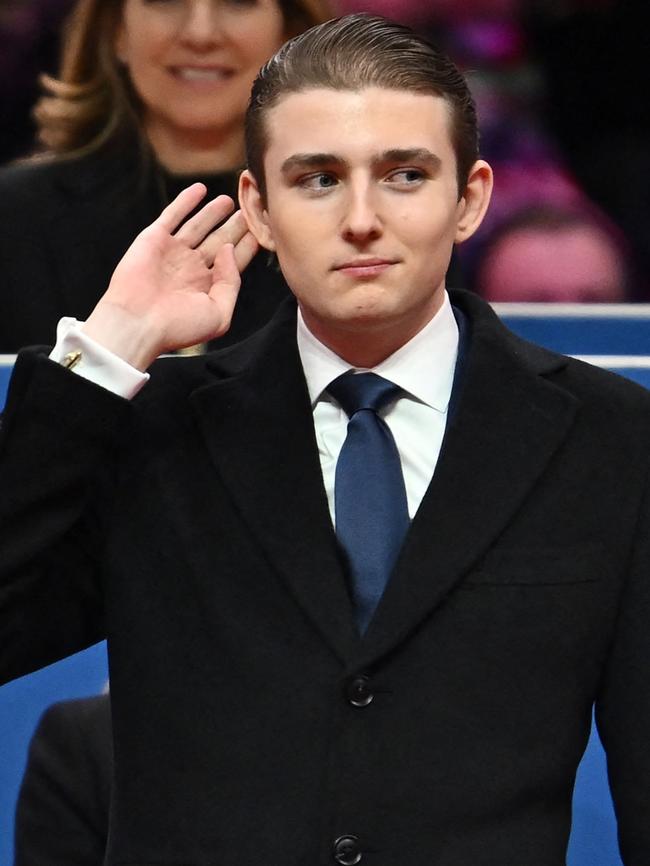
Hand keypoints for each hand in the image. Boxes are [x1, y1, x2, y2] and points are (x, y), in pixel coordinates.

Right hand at [83, 184, 258, 369]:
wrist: (138, 323)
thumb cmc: (178, 326)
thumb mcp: (219, 314)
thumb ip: (231, 282)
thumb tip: (230, 249)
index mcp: (207, 287)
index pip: (233, 262)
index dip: (246, 246)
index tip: (262, 230)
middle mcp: (191, 268)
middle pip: (219, 241)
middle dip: (234, 227)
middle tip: (251, 209)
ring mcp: (173, 252)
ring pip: (199, 226)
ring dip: (213, 212)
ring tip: (230, 200)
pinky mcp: (154, 239)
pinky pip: (172, 215)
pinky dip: (186, 201)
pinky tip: (200, 189)